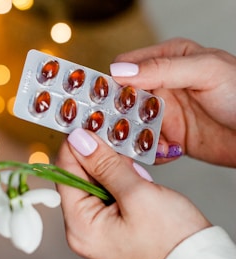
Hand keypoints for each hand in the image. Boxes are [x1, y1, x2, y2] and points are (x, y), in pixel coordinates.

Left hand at [55, 128, 210, 258]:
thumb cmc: (172, 240)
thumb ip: (105, 165)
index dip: (74, 147)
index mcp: (81, 226)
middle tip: (112, 138)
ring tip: (128, 160)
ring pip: (95, 181)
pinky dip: (118, 176)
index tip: (85, 126)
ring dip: (110, 165)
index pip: (65, 175)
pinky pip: (107, 190)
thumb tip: (80, 141)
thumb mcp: (137, 194)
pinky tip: (132, 172)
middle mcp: (84, 227)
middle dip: (96, 156)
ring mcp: (98, 225)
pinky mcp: (112, 220)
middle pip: (78, 177)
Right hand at [110, 38, 235, 166]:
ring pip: (131, 125)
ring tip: (156, 143)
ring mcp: (164, 112)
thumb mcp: (204, 71)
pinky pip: (147, 144)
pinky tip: (168, 152)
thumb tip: (119, 70)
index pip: (124, 68)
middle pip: (123, 100)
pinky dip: (151, 151)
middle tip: (119, 128)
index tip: (101, 101)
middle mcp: (161, 86)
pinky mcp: (170, 136)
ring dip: (135, 137)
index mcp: (166, 61)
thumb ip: (161, 69)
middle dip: (119, 116)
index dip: (110, 84)